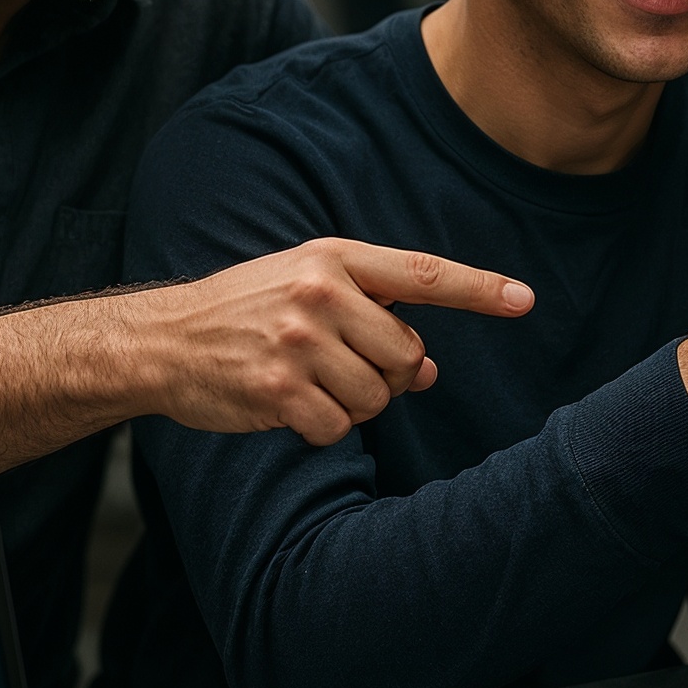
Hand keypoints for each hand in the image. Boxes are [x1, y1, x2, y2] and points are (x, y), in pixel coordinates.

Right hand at [136, 238, 534, 443]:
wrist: (163, 340)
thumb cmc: (248, 311)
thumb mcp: (309, 289)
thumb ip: (374, 316)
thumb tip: (429, 369)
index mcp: (334, 259)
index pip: (422, 273)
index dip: (479, 288)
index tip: (525, 300)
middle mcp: (319, 294)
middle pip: (407, 353)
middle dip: (387, 373)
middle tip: (341, 365)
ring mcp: (297, 341)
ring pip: (377, 397)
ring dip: (354, 404)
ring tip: (309, 381)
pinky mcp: (277, 389)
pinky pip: (339, 428)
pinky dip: (323, 428)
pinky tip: (290, 406)